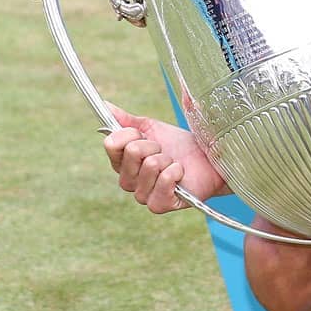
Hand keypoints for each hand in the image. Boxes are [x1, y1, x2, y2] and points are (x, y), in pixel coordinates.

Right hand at [100, 105, 225, 213]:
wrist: (205, 159)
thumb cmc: (177, 145)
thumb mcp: (150, 128)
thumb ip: (125, 120)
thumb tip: (105, 106)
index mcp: (121, 163)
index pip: (111, 143)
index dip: (130, 133)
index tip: (145, 134)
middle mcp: (127, 182)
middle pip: (132, 151)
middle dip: (154, 145)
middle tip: (164, 150)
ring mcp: (142, 196)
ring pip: (150, 164)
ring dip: (167, 159)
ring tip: (173, 163)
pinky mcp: (159, 205)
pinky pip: (165, 179)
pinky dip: (176, 171)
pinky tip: (180, 174)